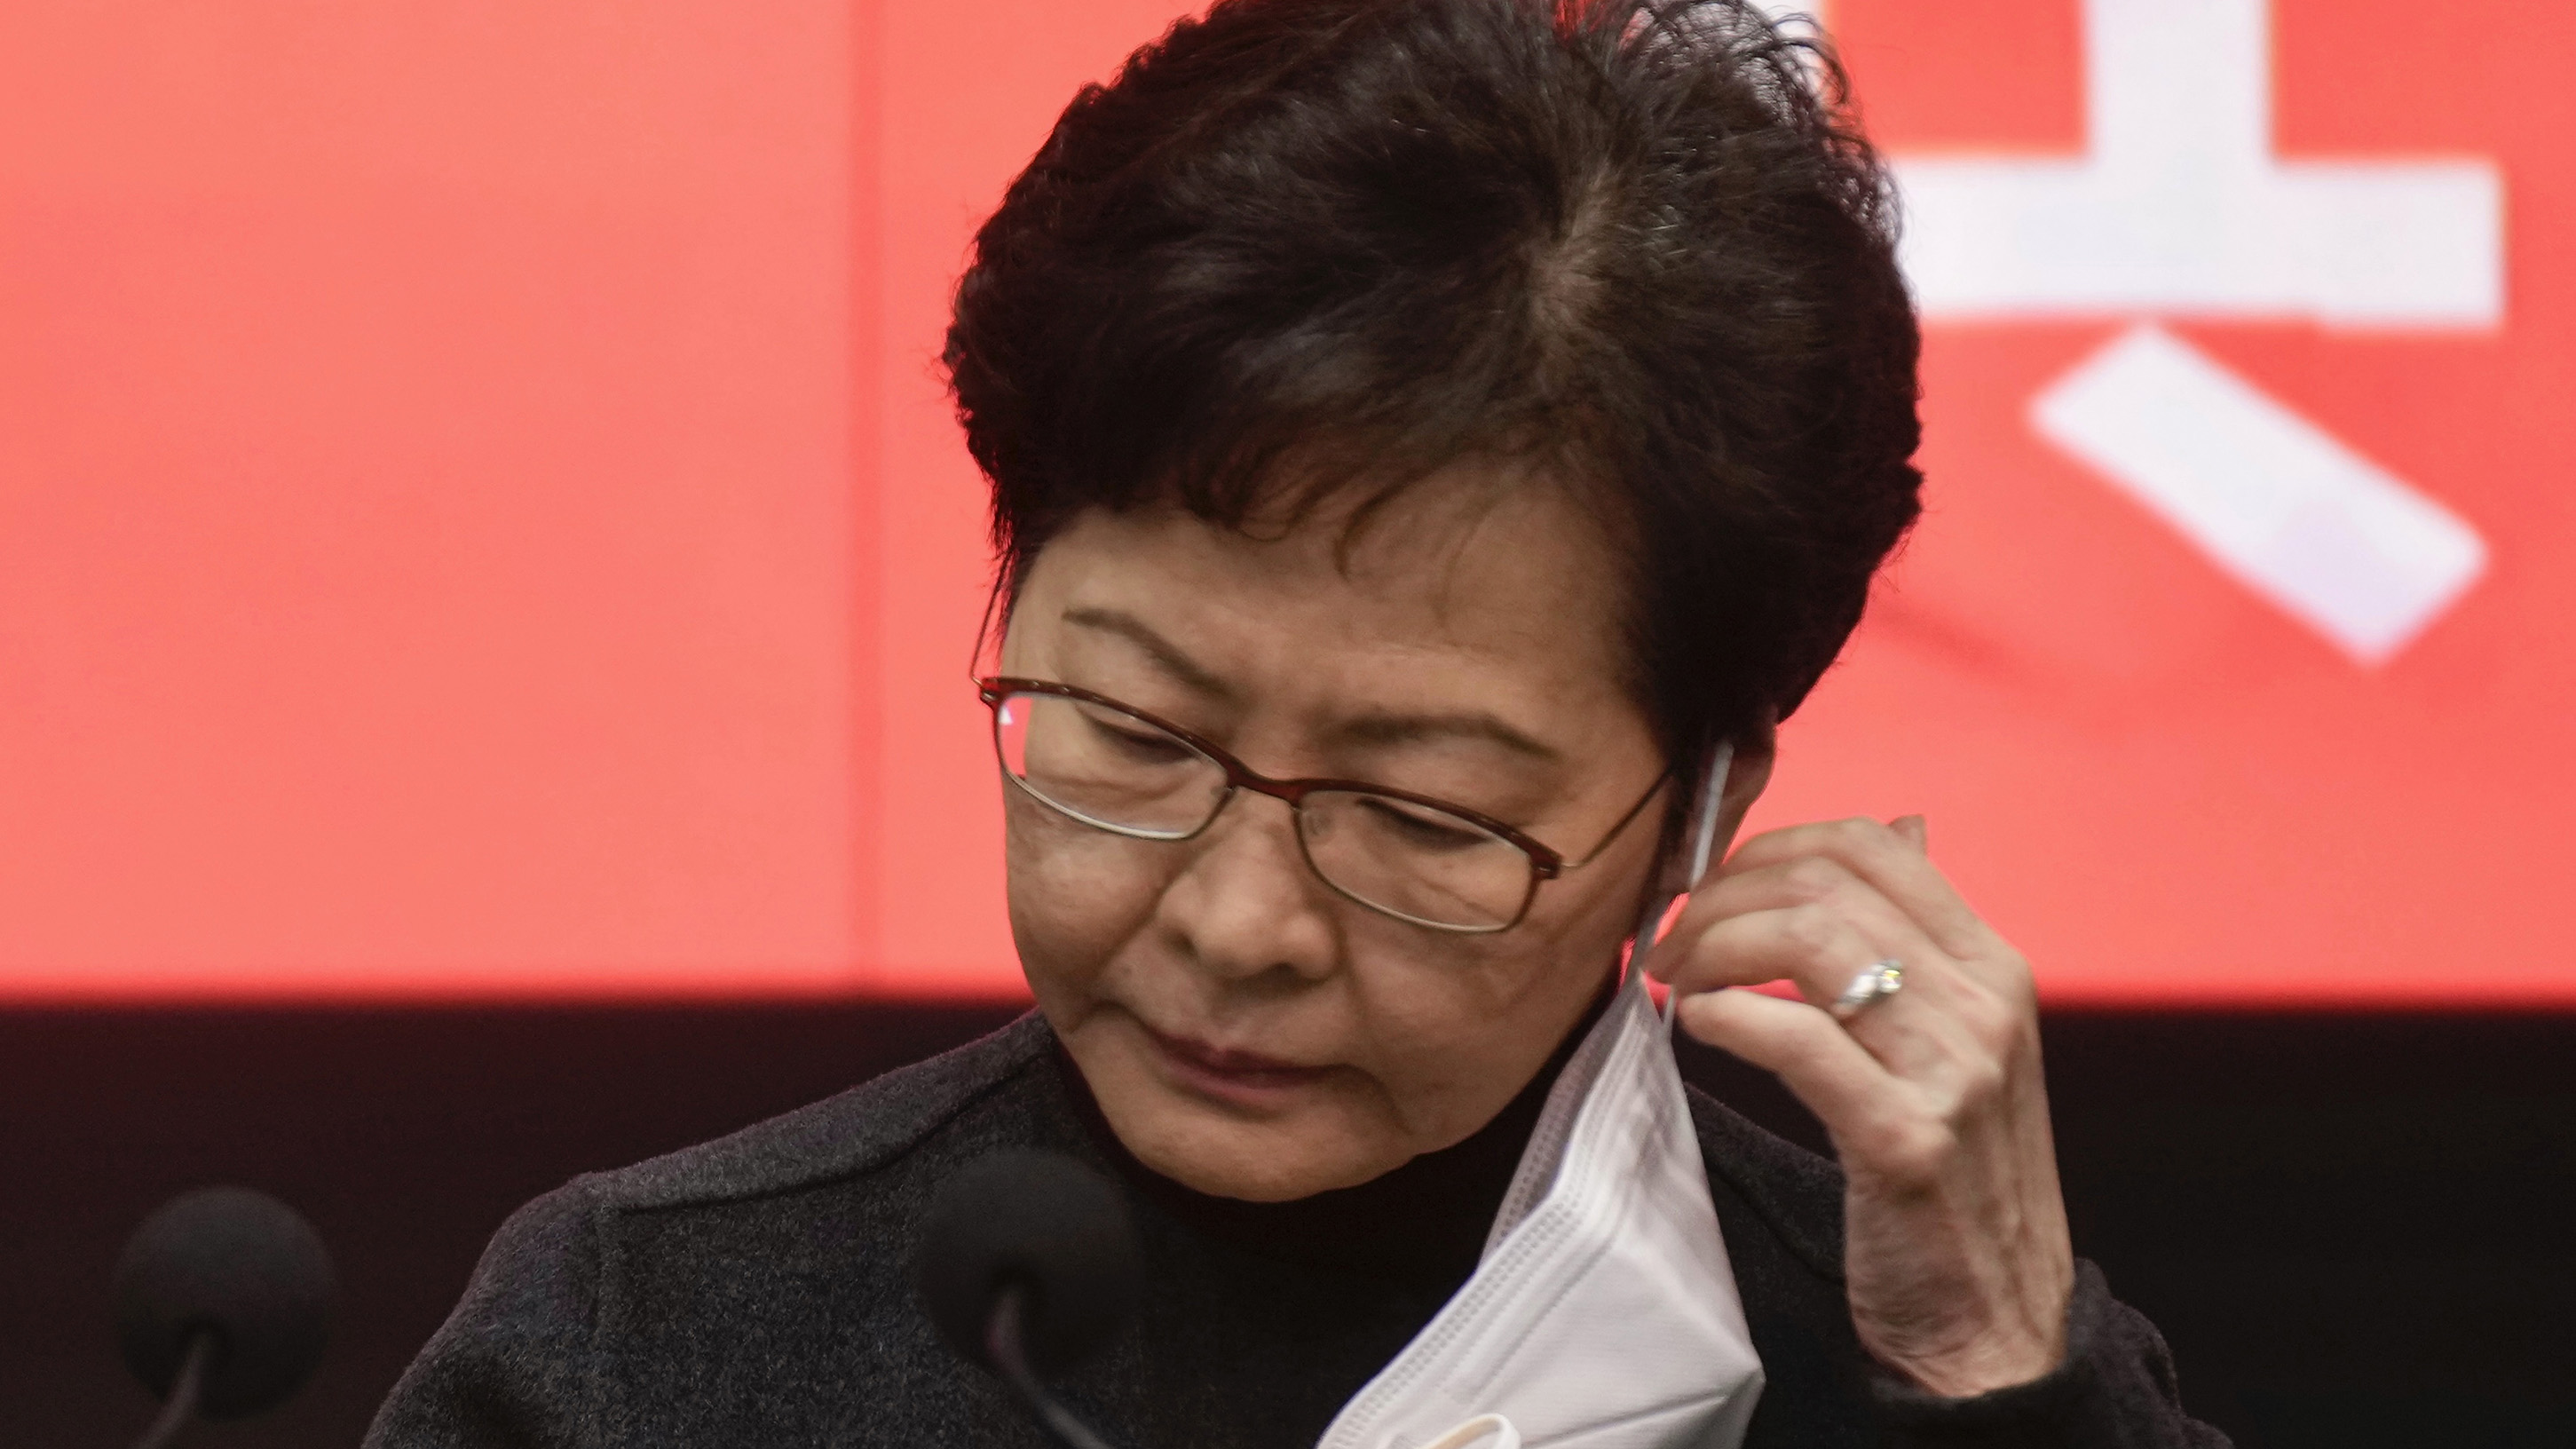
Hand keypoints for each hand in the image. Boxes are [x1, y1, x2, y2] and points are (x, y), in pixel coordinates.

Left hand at [1644, 816, 2074, 1396]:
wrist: (1995, 1323)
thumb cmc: (1958, 1175)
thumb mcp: (1963, 1040)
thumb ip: (1925, 938)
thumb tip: (1903, 829)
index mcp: (1994, 967)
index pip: (1872, 845)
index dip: (1768, 847)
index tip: (1711, 886)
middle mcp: (1984, 1005)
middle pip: (1824, 885)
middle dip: (1720, 897)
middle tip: (1670, 940)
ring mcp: (1953, 1071)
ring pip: (1807, 941)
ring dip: (1712, 947)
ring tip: (1675, 981)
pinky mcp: (1905, 1140)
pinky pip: (1795, 1037)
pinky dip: (1724, 1017)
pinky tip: (1697, 1028)